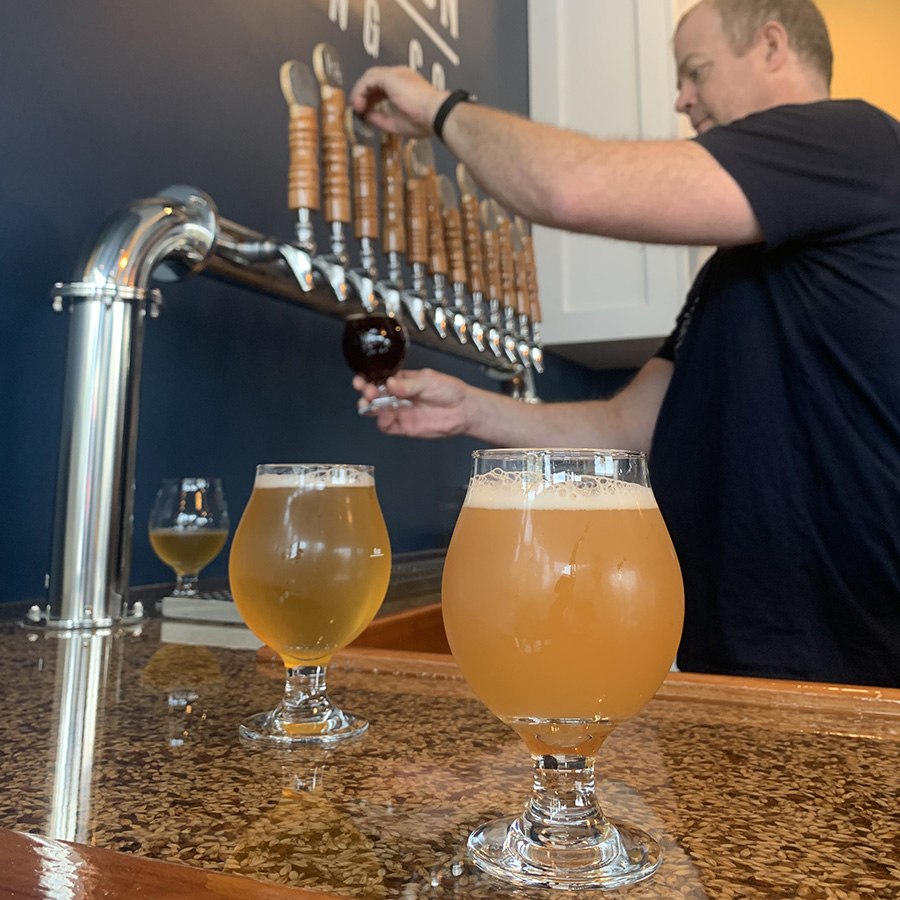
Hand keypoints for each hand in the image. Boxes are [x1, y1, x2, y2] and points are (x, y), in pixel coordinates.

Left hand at [349, 66, 447, 137]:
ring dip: (360, 92)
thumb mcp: (397, 123)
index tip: (366, 111)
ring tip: (357, 108)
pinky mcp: (390, 77)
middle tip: (359, 109)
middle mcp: (400, 76)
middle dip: (364, 94)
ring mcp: (395, 74)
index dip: (372, 98)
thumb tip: (367, 115)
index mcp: (406, 85)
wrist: (435, 114)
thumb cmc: (424, 120)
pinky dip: (360, 91)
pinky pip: (368, 80)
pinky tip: (359, 104)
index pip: (383, 86)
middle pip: (374, 79)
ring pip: (369, 77)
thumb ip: (381, 118)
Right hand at [352, 368, 472, 437]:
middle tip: (367, 391)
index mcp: (402, 382)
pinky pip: (386, 426)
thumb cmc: (449, 390)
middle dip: (366, 392)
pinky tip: (386, 415)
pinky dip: (382, 421)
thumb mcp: (428, 381)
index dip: (368, 379)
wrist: (463, 410)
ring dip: (370, 407)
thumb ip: (408, 385)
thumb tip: (389, 384)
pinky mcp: (404, 426)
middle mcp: (398, 396)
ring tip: (371, 403)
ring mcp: (400, 412)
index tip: (362, 379)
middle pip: (374, 395)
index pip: (380, 379)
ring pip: (376, 411)